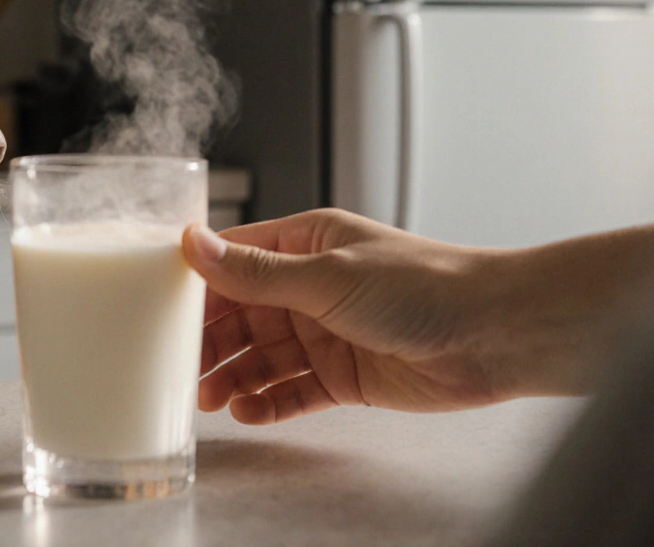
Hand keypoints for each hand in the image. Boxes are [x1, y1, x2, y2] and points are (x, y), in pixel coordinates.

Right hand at [182, 209, 510, 424]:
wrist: (496, 334)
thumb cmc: (426, 285)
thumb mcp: (328, 275)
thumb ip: (255, 271)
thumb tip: (193, 242)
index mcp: (304, 245)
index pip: (232, 261)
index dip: (195, 286)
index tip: (157, 310)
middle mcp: (310, 287)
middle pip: (240, 315)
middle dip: (208, 342)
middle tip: (178, 369)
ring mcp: (325, 333)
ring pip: (261, 357)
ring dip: (232, 377)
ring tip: (207, 400)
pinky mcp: (343, 376)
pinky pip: (292, 391)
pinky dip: (267, 402)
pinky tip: (247, 412)